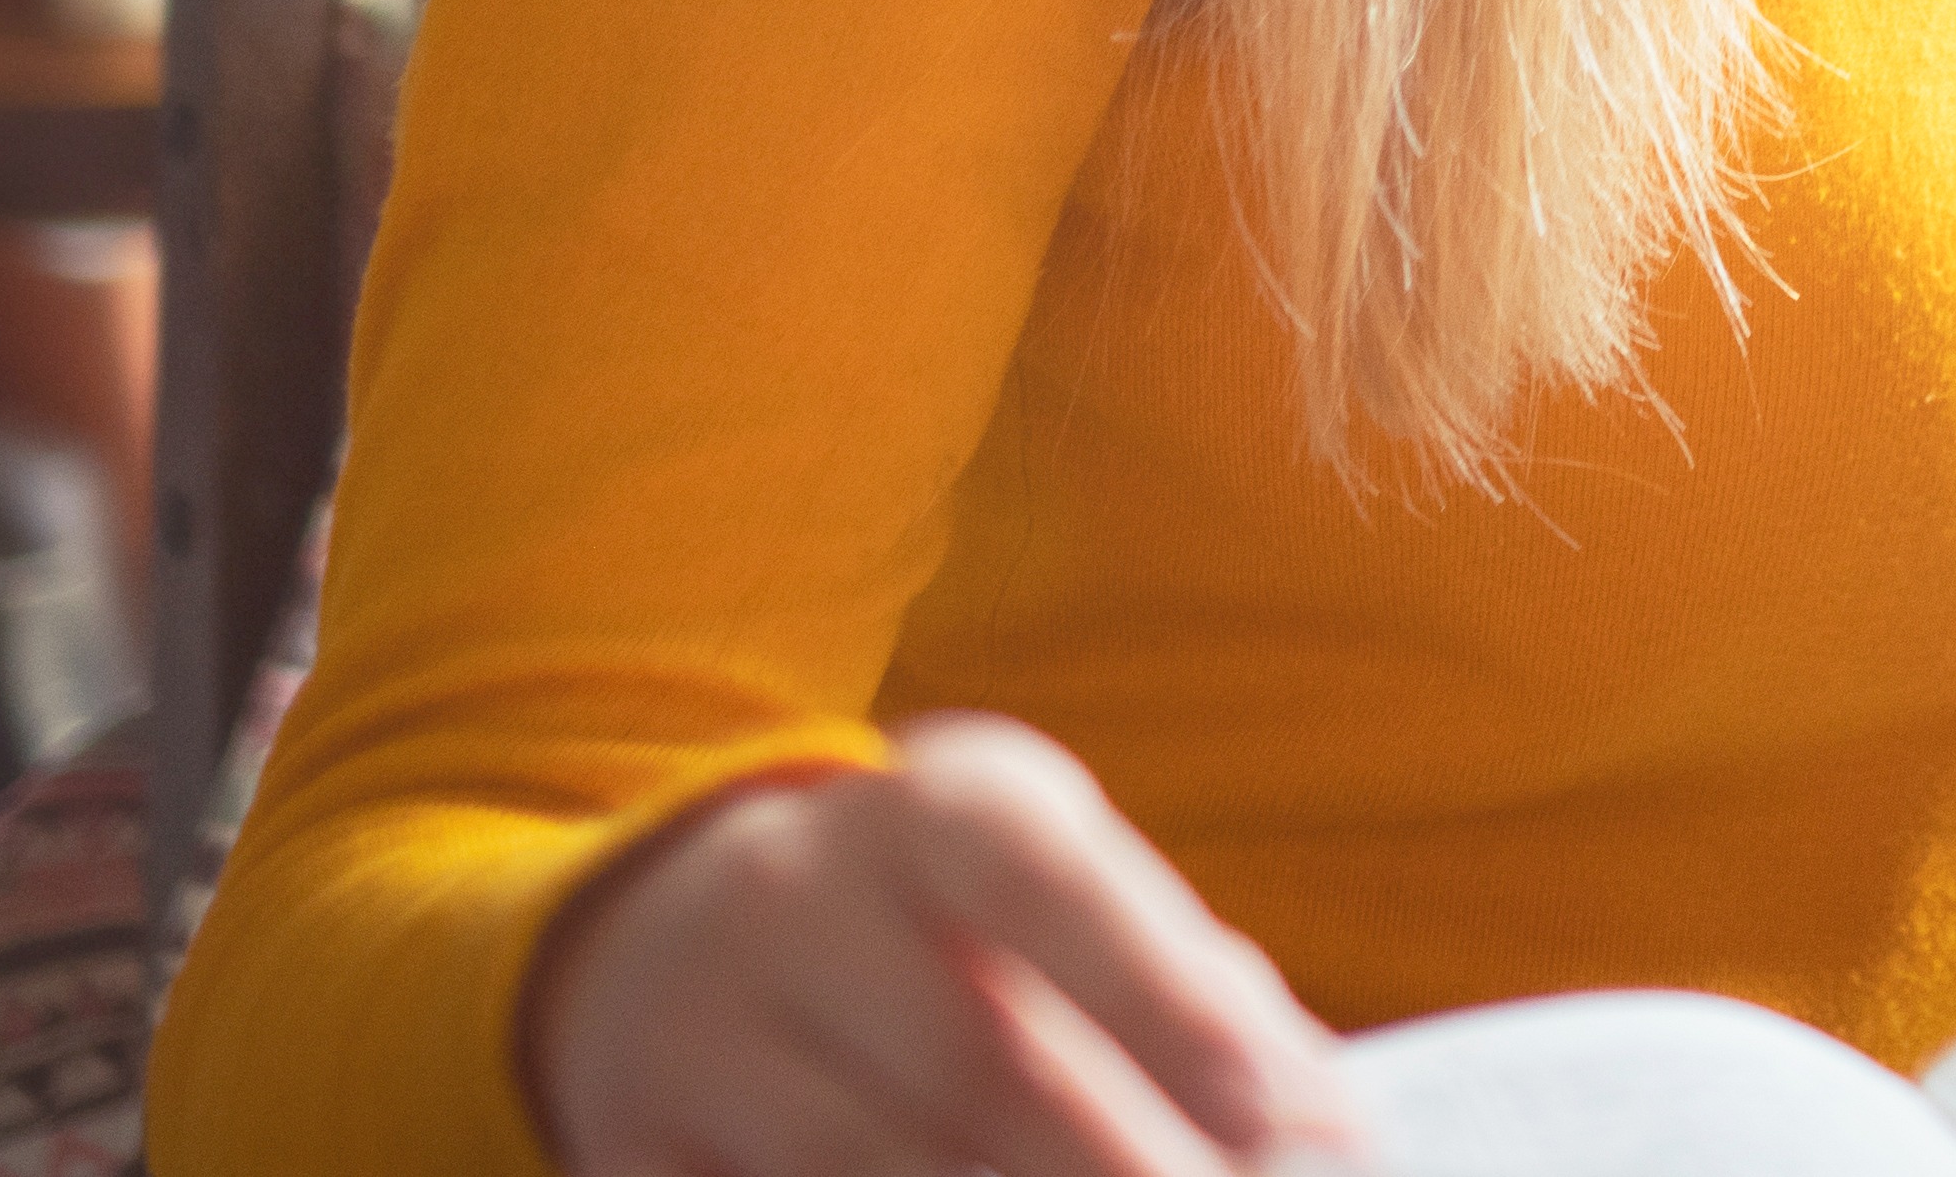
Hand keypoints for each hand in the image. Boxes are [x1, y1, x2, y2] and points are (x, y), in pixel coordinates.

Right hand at [525, 710, 1366, 1174]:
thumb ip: (1189, 994)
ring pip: (872, 1165)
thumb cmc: (942, 936)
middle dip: (1124, 1162)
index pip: (1048, 884)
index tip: (1281, 1104)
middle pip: (977, 1062)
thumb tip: (1324, 1125)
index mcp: (932, 813)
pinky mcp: (631, 1148)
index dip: (1166, 997)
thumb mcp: (1057, 903)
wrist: (665, 947)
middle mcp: (794, 899)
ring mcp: (698, 1032)